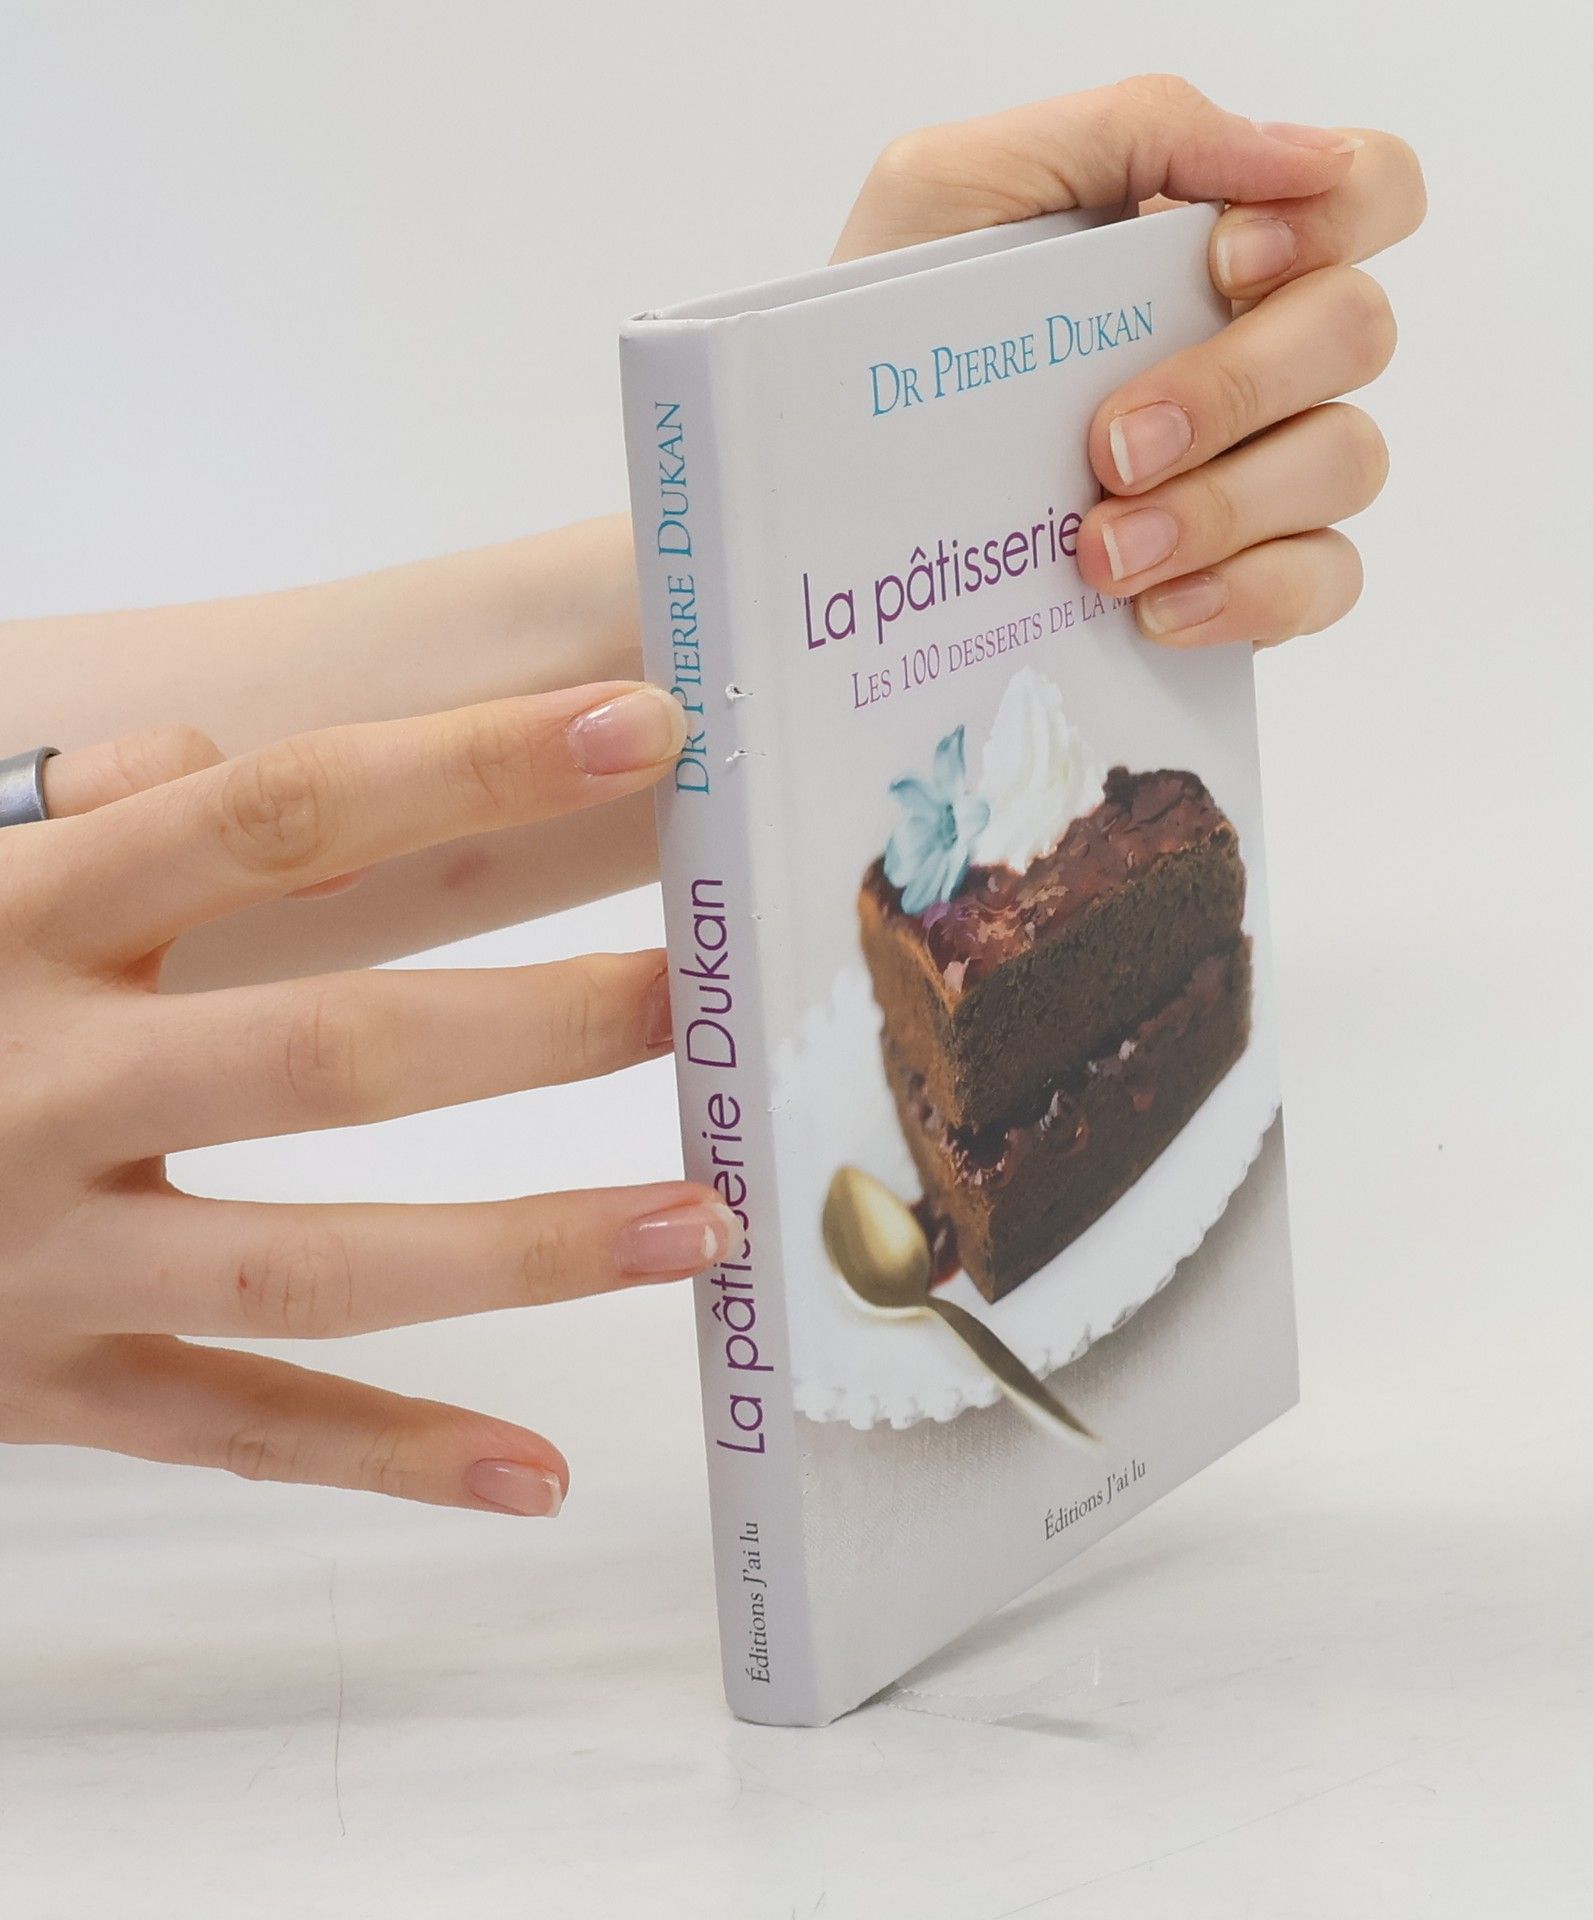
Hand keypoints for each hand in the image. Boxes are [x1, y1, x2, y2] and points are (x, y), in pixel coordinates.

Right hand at [0, 684, 738, 1514]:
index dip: (472, 769)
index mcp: (12, 916)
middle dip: (540, 1026)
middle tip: (707, 997)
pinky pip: (235, 1429)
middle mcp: (34, 1082)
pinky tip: (537, 1471)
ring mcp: (35, 1258)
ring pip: (318, 1263)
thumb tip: (218, 765)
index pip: (285, 816)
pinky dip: (388, 1456)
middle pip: (336, 1052)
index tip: (645, 734)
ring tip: (703, 1225)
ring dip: (525, 1251)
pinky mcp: (36, 1390)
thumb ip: (68, 812)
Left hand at [834, 74, 1424, 646]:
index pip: (1366, 190)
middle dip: (1236, 386)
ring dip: (1226, 506)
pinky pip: (1324, 580)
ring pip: (1348, 462)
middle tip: (1110, 446)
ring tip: (1103, 553)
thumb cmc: (887, 330)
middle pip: (1358, 333)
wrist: (823, 494)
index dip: (1333, 218)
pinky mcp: (1250, 574)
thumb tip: (1298, 153)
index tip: (1220, 261)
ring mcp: (1264, 466)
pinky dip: (1252, 594)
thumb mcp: (961, 184)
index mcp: (1211, 236)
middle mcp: (1258, 345)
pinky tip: (1152, 608)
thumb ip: (1134, 128)